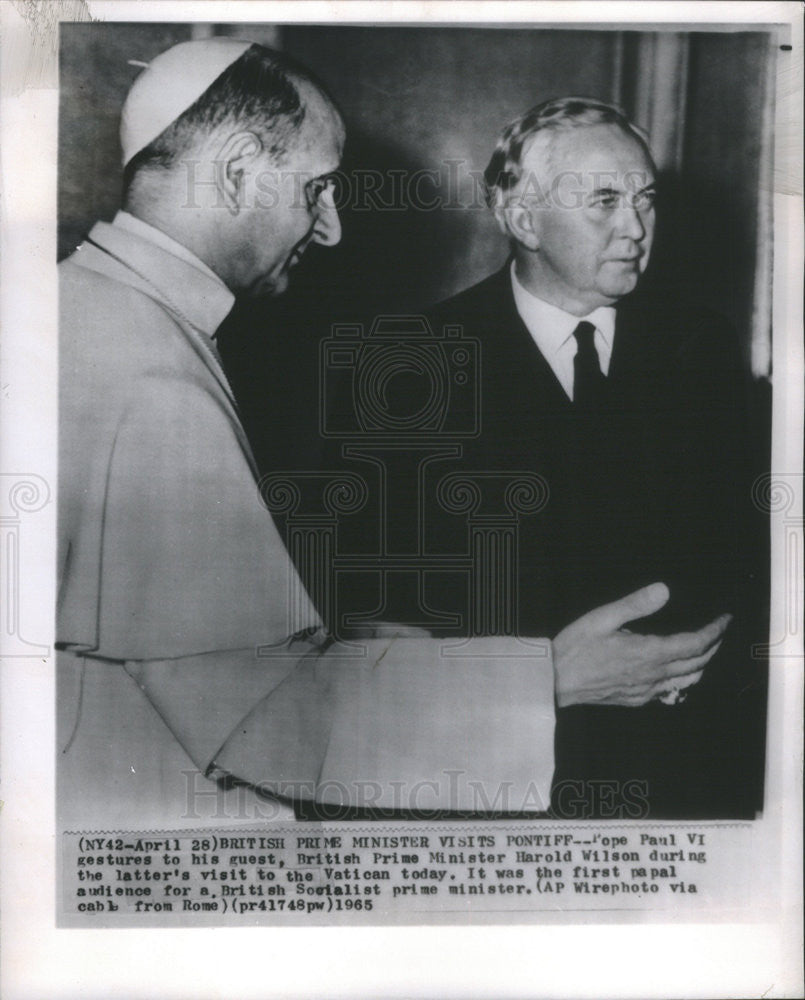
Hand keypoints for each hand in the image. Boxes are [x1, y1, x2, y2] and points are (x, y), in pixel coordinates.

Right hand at [553, 582, 730, 707]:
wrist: (556, 681)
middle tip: (719, 631)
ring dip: (702, 664)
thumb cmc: (576, 648)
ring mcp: (646, 689)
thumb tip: (664, 590)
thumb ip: (635, 604)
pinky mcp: (636, 698)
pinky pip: (670, 690)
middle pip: (698, 663)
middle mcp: (653, 674)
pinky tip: (677, 672)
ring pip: (687, 679)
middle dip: (713, 645)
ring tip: (706, 650)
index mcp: (649, 652)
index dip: (714, 631)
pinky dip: (683, 678)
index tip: (724, 620)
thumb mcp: (603, 617)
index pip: (695, 643)